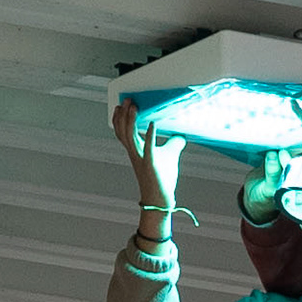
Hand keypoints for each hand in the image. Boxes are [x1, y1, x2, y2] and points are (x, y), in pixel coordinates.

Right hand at [114, 96, 177, 225]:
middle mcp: (135, 155)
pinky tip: (152, 124)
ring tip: (135, 107)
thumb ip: (174, 143)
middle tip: (127, 100)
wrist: (160, 201)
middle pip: (123, 132)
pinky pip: (149, 149)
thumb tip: (181, 134)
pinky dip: (150, 136)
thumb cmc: (162, 180)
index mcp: (136, 151)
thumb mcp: (169, 156)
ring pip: (130, 138)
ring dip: (131, 121)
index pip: (122, 132)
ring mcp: (142, 160)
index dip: (119, 118)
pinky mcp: (151, 166)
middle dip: (123, 115)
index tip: (122, 105)